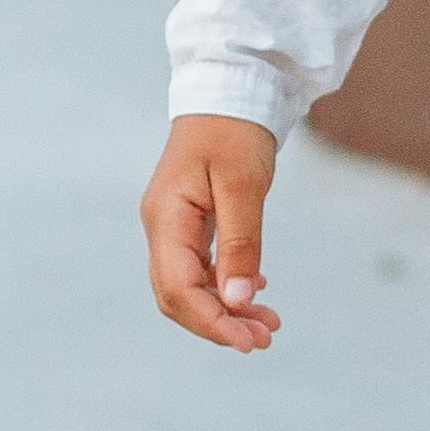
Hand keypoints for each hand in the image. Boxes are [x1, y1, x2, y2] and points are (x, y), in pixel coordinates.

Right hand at [144, 113, 282, 350]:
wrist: (231, 90)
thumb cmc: (235, 130)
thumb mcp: (244, 186)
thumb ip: (240, 244)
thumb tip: (237, 299)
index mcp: (166, 218)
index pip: (178, 288)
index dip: (211, 322)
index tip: (250, 341)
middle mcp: (162, 227)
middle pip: (177, 296)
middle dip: (218, 323)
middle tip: (264, 338)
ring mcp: (172, 226)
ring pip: (189, 287)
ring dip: (225, 310)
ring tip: (267, 324)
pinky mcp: (189, 224)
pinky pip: (199, 269)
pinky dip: (225, 287)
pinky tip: (257, 291)